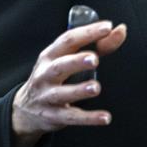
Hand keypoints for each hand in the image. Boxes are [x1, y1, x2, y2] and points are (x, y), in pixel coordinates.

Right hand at [12, 20, 126, 141]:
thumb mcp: (68, 58)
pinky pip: (71, 117)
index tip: (107, 27)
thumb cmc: (54, 76)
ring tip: (96, 87)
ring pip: (62, 94)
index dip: (87, 33)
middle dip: (77, 61)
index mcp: (51, 55)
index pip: (68, 40)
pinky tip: (104, 118)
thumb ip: (99, 45)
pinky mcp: (53, 116)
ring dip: (79, 90)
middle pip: (60, 66)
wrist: (25, 109)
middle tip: (95, 59)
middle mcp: (45, 74)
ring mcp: (47, 96)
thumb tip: (121, 30)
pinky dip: (88, 119)